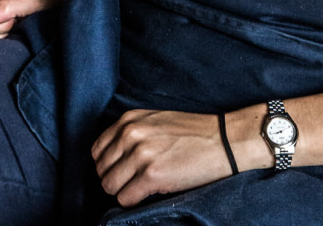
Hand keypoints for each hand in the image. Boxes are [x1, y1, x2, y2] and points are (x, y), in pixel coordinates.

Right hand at [0, 0, 60, 37]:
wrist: (45, 4)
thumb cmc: (39, 1)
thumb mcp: (30, 1)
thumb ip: (8, 7)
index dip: (3, 23)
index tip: (17, 16)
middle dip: (2, 29)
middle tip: (16, 20)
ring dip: (1, 32)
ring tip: (14, 22)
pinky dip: (0, 35)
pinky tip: (9, 27)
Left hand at [92, 108, 233, 207]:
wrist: (224, 141)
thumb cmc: (192, 133)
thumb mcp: (155, 121)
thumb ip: (132, 132)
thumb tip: (114, 155)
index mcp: (129, 120)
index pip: (98, 149)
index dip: (107, 164)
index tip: (120, 171)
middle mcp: (130, 134)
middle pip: (101, 169)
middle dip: (114, 179)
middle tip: (131, 183)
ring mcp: (140, 155)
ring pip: (110, 185)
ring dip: (122, 192)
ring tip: (139, 189)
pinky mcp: (152, 176)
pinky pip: (125, 198)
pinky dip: (132, 201)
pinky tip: (147, 195)